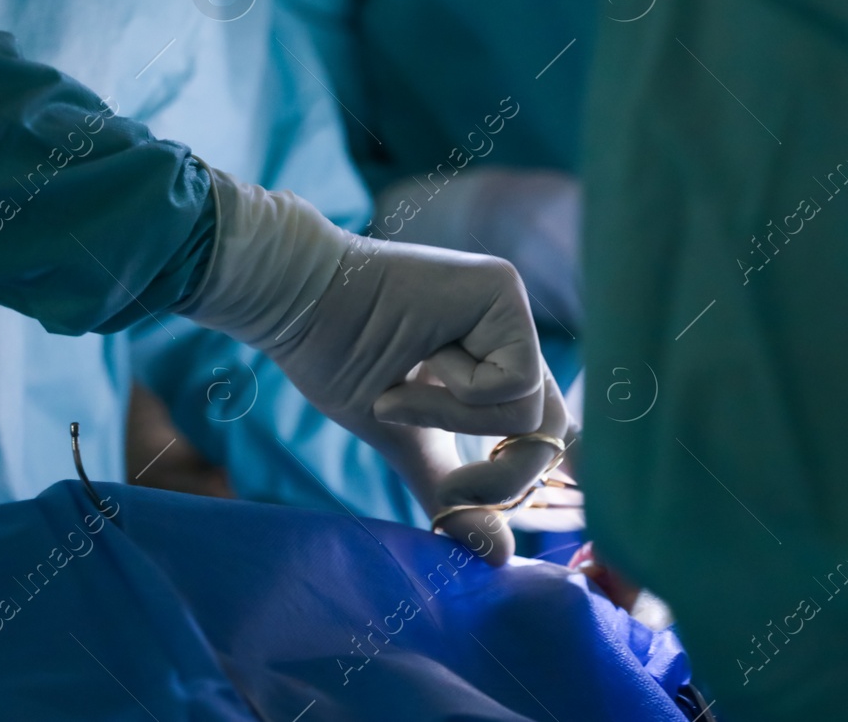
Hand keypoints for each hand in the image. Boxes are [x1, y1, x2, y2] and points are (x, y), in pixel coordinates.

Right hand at [179, 165, 566, 561]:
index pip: (547, 426)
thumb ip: (447, 489)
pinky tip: (418, 365)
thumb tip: (496, 558)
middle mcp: (509, 332)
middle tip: (450, 495)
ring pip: (533, 413)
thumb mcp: (402, 438)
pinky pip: (515, 381)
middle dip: (502, 480)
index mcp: (490, 360)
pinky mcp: (502, 289)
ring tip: (399, 403)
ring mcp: (509, 308)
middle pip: (548, 431)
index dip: (551, 474)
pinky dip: (460, 398)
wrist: (296, 302)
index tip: (541, 515)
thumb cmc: (337, 357)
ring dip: (460, 425)